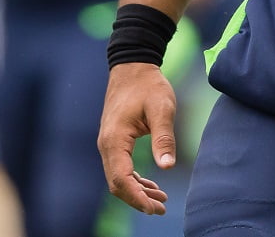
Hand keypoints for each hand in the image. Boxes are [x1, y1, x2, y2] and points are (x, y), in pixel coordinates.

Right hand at [97, 63, 175, 214]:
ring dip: (137, 191)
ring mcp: (108, 143)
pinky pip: (120, 168)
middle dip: (137, 199)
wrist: (133, 66)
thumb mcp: (162, 108)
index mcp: (115, 139)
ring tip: (160, 200)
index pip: (121, 178)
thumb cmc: (148, 85)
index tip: (155, 207)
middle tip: (161, 209)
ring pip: (118, 178)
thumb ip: (163, 138)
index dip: (137, 197)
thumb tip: (168, 167)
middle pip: (117, 183)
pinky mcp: (114, 141)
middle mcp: (106, 144)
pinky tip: (151, 185)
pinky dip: (134, 179)